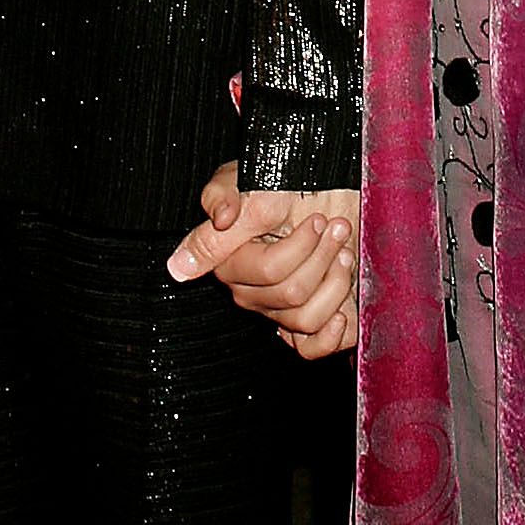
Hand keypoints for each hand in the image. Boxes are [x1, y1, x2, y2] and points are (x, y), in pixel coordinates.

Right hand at [168, 163, 358, 359]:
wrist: (327, 180)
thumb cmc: (287, 175)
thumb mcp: (246, 180)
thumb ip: (214, 212)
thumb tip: (179, 267)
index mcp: (232, 263)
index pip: (270, 271)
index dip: (301, 246)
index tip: (316, 219)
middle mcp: (252, 292)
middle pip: (292, 294)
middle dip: (323, 256)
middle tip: (336, 229)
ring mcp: (279, 309)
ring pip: (306, 320)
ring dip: (336, 282)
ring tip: (345, 253)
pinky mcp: (309, 319)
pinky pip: (311, 349)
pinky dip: (330, 336)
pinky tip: (342, 313)